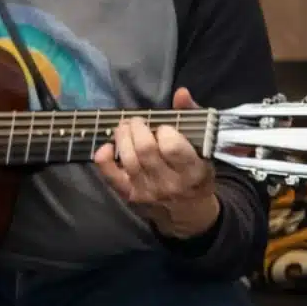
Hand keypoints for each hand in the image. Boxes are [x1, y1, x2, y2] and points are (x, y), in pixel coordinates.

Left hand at [92, 86, 219, 237]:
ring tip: (124, 128)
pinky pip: (110, 175)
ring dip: (122, 137)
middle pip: (145, 150)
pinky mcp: (129, 196)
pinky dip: (104, 158)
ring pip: (128, 159)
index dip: (164, 131)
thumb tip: (180, 92)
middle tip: (136, 121)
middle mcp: (170, 183)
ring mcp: (147, 191)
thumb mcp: (202, 147)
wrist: (188, 213)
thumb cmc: (195, 173)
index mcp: (193, 171)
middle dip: (137, 128)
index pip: (172, 148)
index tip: (164, 127)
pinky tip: (108, 146)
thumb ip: (191, 116)